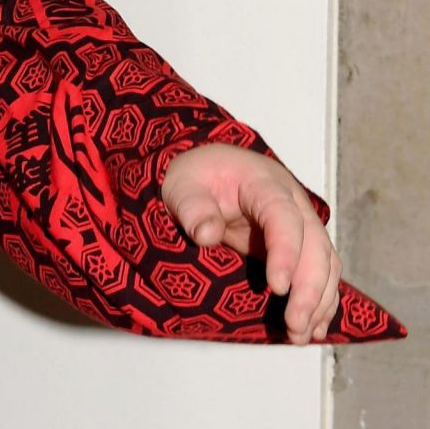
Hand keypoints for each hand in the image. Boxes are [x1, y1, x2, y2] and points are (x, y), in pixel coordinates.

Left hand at [160, 142, 340, 343]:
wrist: (208, 172)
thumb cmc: (197, 177)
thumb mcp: (182, 186)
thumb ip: (192, 208)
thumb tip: (206, 235)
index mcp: (264, 183)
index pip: (284, 217)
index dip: (286, 252)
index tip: (277, 287)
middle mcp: (292, 203)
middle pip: (315, 246)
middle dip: (309, 289)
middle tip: (294, 324)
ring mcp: (300, 225)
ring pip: (324, 264)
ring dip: (318, 301)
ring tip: (300, 335)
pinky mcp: (299, 246)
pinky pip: (321, 273)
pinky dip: (321, 301)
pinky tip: (313, 327)